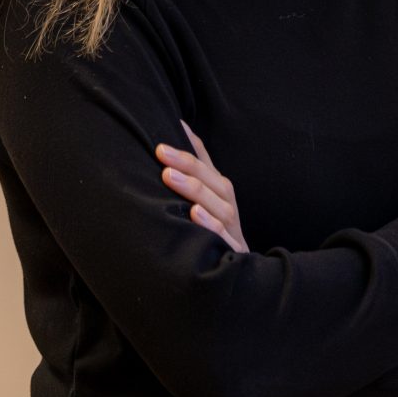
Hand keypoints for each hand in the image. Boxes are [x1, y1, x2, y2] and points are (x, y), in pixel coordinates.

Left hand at [156, 122, 247, 253]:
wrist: (236, 270)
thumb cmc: (216, 228)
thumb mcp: (207, 198)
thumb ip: (197, 166)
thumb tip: (181, 127)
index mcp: (221, 192)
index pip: (207, 166)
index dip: (189, 148)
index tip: (167, 134)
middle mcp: (228, 206)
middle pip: (213, 181)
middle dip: (187, 164)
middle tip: (161, 151)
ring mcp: (232, 229)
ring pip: (218, 206)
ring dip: (194, 189)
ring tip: (169, 176)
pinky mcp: (231, 250)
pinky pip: (221, 236)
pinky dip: (209, 224)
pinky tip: (194, 213)